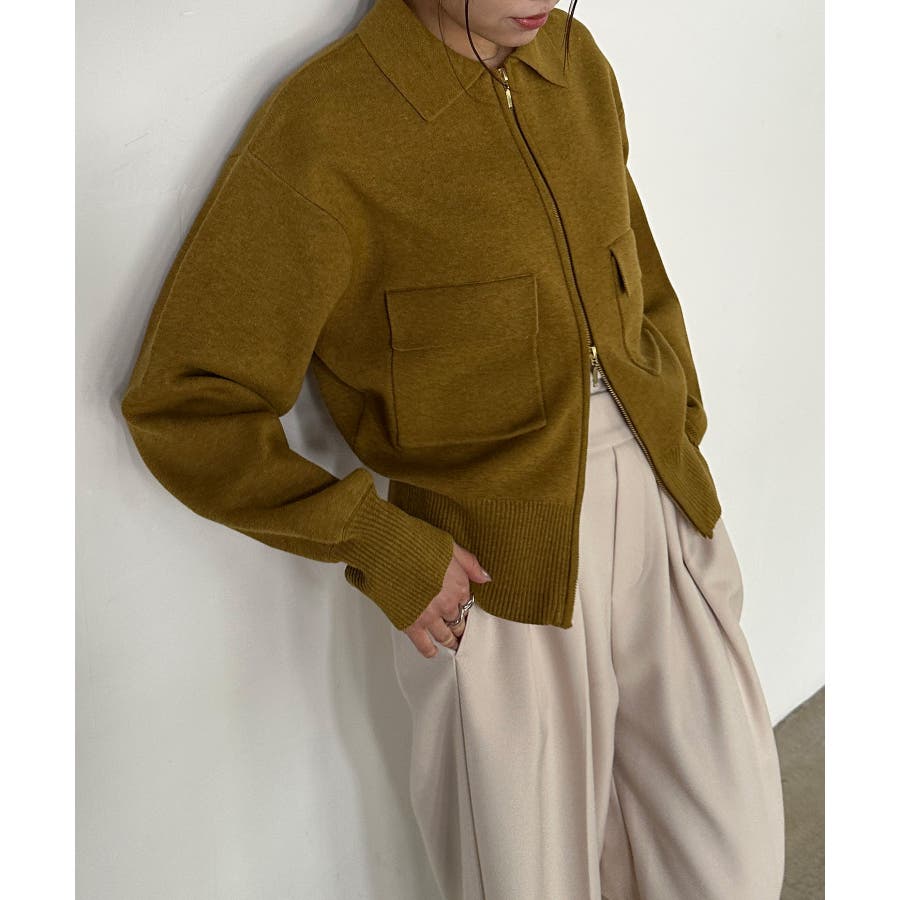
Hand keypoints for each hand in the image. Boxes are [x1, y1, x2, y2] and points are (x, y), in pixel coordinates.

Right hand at [404, 541, 491, 658]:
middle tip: (461, 632)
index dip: (464, 606)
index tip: (463, 610)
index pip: (467, 603)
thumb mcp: (450, 545)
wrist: (388, 548)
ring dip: (450, 641)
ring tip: (452, 644)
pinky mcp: (410, 623)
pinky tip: (432, 651)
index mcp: (458, 585)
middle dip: (460, 627)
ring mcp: (429, 615)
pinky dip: (429, 650)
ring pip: (445, 636)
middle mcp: (447, 604)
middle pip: (458, 622)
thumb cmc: (414, 542)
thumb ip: (470, 563)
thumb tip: (485, 578)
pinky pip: (423, 644)